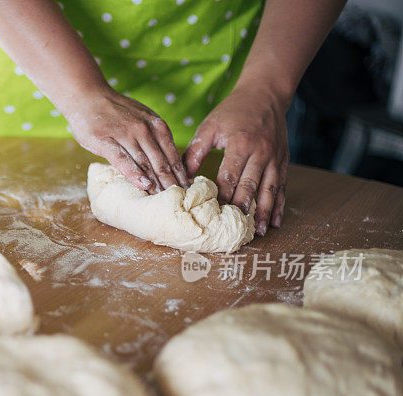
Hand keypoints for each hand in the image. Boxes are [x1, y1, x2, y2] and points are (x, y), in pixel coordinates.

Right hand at [65, 86, 188, 191]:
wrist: (87, 96)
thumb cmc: (114, 111)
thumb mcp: (141, 117)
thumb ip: (153, 135)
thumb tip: (165, 158)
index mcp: (155, 124)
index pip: (172, 154)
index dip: (180, 173)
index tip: (186, 189)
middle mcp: (143, 129)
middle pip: (161, 161)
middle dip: (171, 182)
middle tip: (179, 199)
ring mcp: (125, 134)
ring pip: (144, 162)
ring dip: (156, 182)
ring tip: (164, 197)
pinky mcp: (106, 141)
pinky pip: (122, 159)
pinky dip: (134, 173)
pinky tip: (143, 185)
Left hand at [184, 84, 289, 235]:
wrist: (266, 94)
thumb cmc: (233, 110)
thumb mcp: (209, 126)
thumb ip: (196, 151)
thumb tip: (182, 177)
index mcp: (240, 143)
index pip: (229, 177)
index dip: (221, 197)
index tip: (212, 215)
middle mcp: (260, 152)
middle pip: (250, 186)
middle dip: (241, 210)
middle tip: (233, 231)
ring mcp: (274, 158)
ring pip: (269, 190)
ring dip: (263, 212)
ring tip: (257, 232)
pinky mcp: (283, 161)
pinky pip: (282, 186)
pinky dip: (279, 204)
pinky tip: (275, 221)